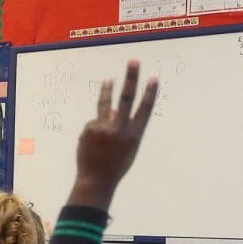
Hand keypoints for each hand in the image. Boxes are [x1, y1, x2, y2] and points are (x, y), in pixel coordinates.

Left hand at [69, 62, 158, 209]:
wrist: (95, 181)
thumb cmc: (115, 166)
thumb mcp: (127, 148)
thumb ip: (124, 128)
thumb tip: (114, 109)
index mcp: (134, 135)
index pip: (145, 110)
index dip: (150, 93)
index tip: (153, 78)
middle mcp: (120, 129)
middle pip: (127, 98)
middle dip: (131, 78)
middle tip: (133, 61)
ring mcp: (103, 128)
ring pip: (105, 105)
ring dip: (107, 90)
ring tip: (108, 80)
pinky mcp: (89, 129)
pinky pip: (93, 123)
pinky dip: (95, 129)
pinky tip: (93, 143)